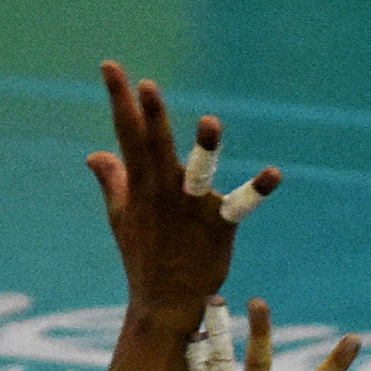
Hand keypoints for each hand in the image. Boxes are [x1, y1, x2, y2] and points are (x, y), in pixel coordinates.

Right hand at [89, 63, 280, 323]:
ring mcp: (191, 209)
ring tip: (211, 122)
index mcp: (142, 184)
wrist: (165, 304)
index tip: (111, 65)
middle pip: (155, 147)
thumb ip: (113, 181)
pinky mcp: (219, 227)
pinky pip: (238, 207)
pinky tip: (275, 174)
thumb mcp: (121, 217)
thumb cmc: (144, 258)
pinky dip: (257, 191)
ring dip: (204, 150)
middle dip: (150, 116)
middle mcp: (164, 192)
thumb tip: (96, 154)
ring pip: (197, 174)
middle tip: (145, 84)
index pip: (127, 133)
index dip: (119, 98)